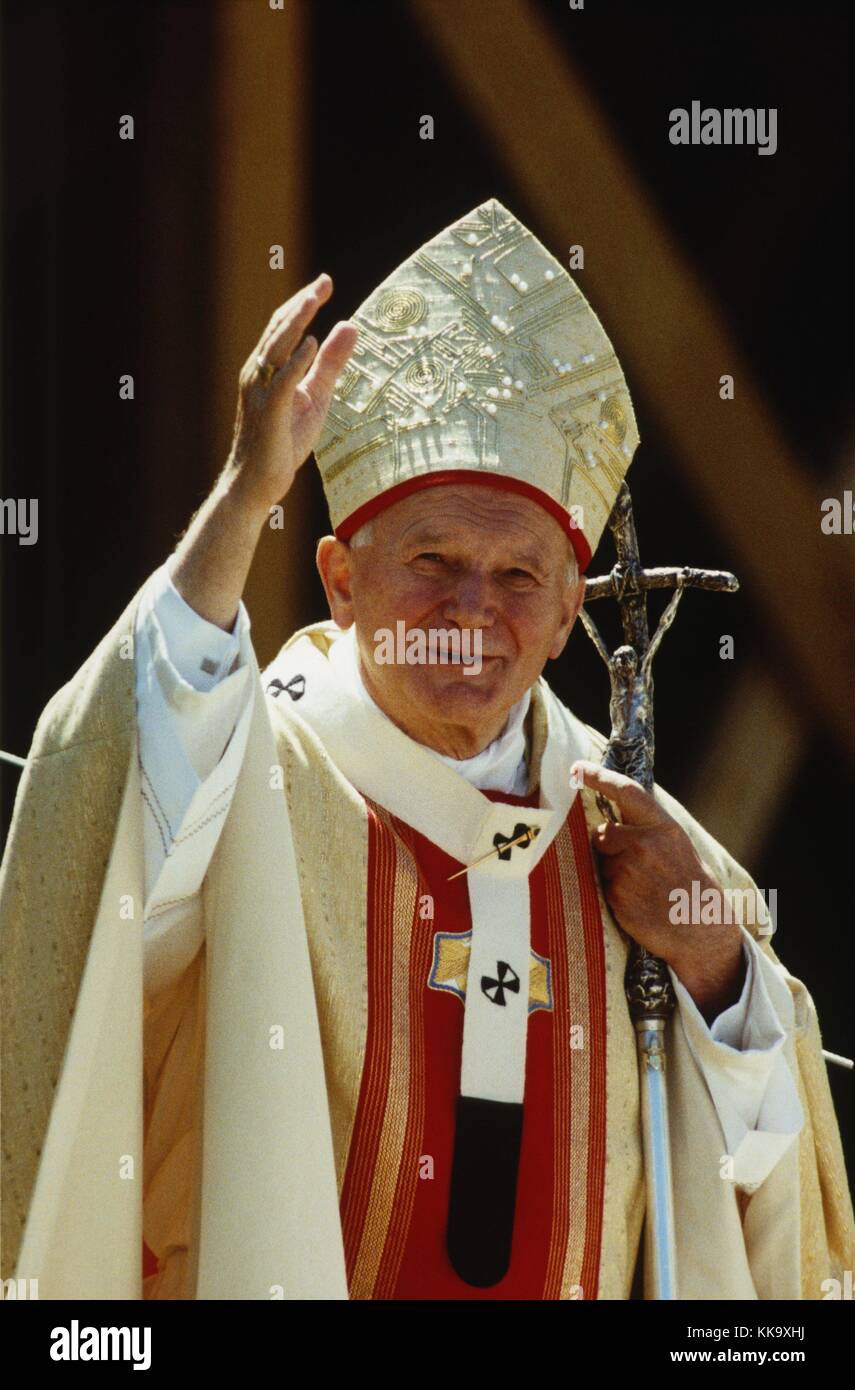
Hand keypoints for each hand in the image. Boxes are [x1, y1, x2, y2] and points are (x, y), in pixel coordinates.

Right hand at [224, 273, 358, 519]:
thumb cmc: (282, 443)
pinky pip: (282, 382)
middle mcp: (258, 375)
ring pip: (276, 349)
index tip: (324, 283)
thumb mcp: (315, 398)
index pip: (284, 328)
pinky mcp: (268, 413)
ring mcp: (260, 393)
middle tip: (323, 281)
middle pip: (278, 331)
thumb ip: (330, 364)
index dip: (302, 304)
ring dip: (295, 323)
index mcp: (267, 370)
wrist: (256, 483)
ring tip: (314, 299)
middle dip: (300, 304)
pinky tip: (310, 345)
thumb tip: (349, 327)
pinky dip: (295, 362)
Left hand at [570, 761, 744, 1018]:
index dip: (598, 777)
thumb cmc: (689, 885)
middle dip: (609, 845)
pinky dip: (613, 890)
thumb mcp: (677, 846)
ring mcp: (629, 869)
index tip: (577, 769)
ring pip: (601, 860)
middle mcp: (645, 844)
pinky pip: (601, 883)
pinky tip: (636, 900)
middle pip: (603, 832)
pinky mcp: (617, 894)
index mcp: (664, 827)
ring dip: (611, 869)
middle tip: (635, 865)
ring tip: (641, 885)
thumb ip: (647, 830)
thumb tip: (608, 820)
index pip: (626, 792)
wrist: (701, 930)